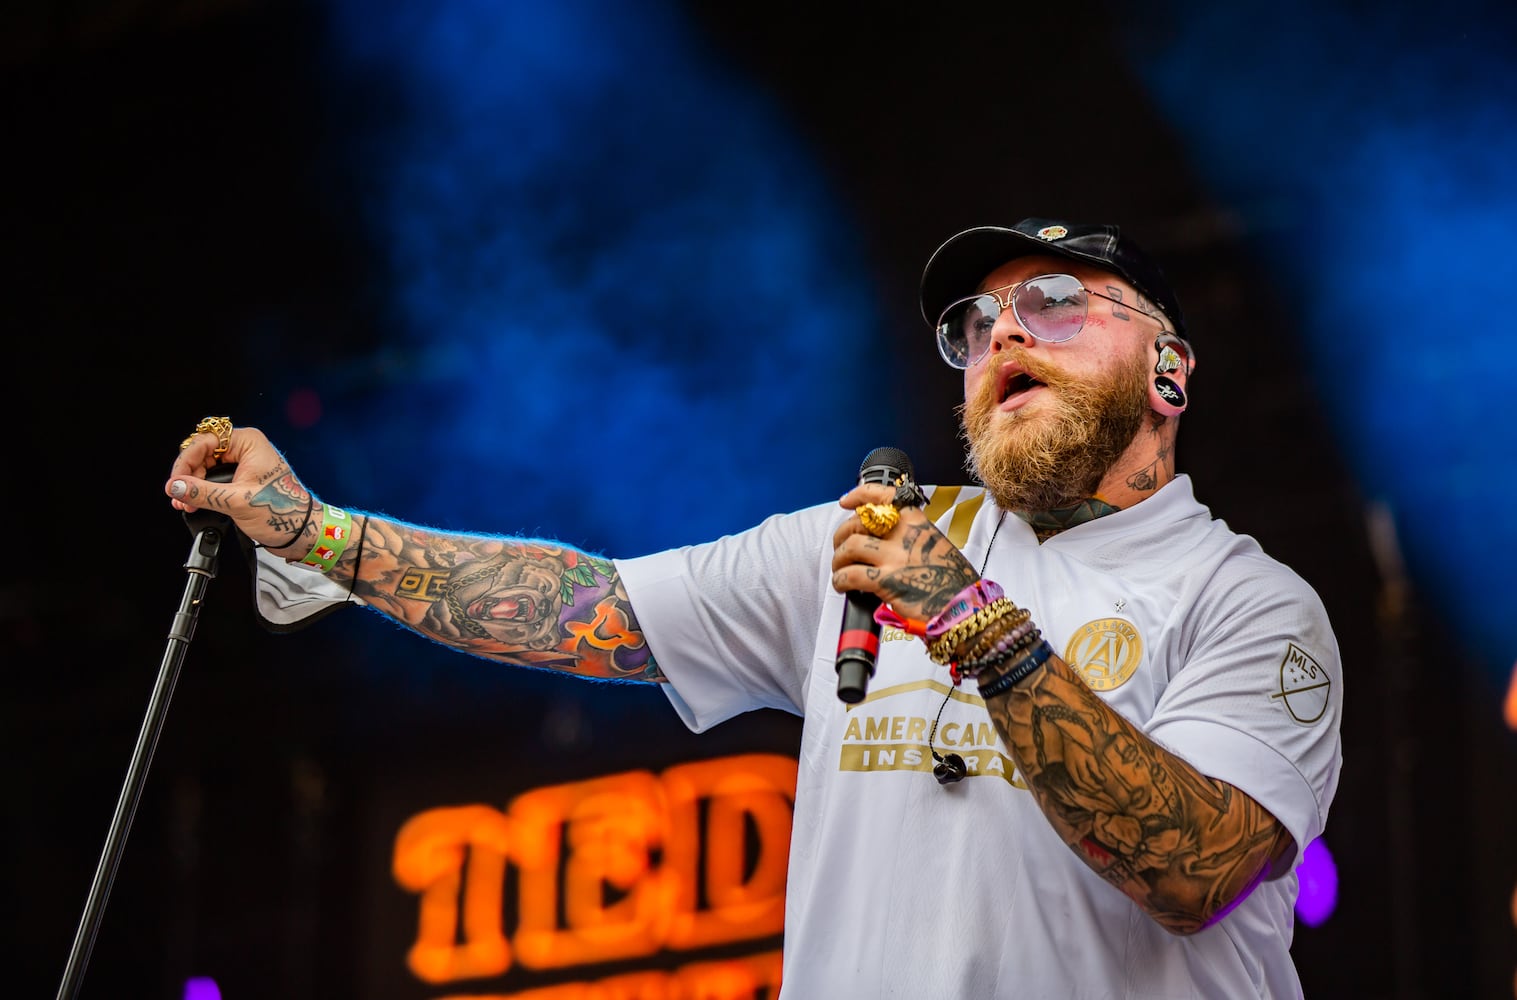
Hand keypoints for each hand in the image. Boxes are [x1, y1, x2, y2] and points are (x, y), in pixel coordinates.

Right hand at [166, 424, 317, 554]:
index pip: (205, 442)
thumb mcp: (236, 501)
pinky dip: (203, 491)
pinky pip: (214, 480)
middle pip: (203, 455)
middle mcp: (246, 450)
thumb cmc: (283, 512)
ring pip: (206, 468)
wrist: (300, 531)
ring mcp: (244, 465)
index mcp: (249, 443)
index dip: (186, 461)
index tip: (175, 481)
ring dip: (193, 486)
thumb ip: (203, 493)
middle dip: (188, 476)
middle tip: (178, 495)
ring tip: (185, 502)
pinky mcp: (241, 480)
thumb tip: (176, 486)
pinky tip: (194, 503)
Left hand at [831, 483, 978, 623]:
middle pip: (857, 523)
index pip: (882, 496)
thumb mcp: (934, 545)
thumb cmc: (951, 581)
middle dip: (841, 536)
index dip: (859, 495)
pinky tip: (843, 586)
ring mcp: (895, 557)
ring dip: (838, 559)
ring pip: (849, 547)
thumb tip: (878, 540)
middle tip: (841, 550)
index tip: (846, 501)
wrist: (964, 607)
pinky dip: (840, 580)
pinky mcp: (886, 581)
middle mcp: (905, 534)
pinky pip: (850, 575)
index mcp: (916, 522)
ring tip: (841, 570)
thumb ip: (909, 537)